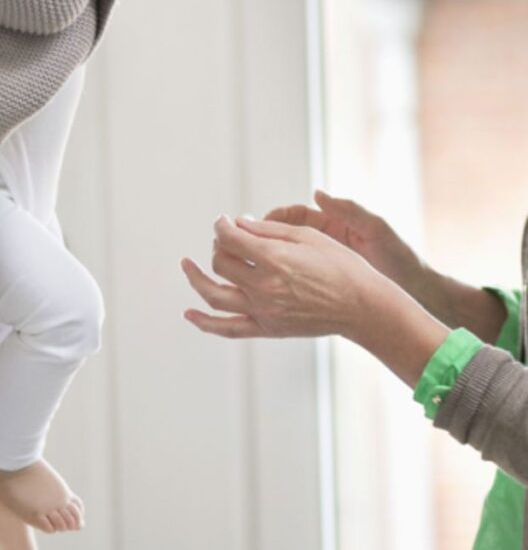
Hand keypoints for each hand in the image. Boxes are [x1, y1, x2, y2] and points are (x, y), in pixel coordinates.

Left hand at [181, 214, 380, 340]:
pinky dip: (205, 323)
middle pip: (221, 263)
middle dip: (218, 246)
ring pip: (215, 296)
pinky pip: (228, 328)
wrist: (363, 307)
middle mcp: (264, 288)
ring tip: (186, 264)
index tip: (223, 221)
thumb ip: (267, 231)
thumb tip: (238, 224)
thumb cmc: (341, 265)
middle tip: (226, 239)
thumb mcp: (307, 236)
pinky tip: (188, 314)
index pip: (230, 239)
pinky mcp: (268, 329)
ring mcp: (264, 312)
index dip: (221, 225)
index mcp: (274, 260)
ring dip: (196, 278)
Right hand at [263, 191, 426, 299]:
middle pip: (284, 236)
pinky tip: (268, 288)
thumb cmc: (400, 257)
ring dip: (268, 260)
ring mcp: (323, 262)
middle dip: (262, 238)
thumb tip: (318, 194)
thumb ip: (349, 210)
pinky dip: (281, 280)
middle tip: (242, 244)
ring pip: (286, 259)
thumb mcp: (377, 229)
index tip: (256, 223)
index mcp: (333, 223)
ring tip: (248, 266)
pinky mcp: (325, 281)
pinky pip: (297, 278)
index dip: (274, 217)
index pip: (295, 215)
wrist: (417, 290)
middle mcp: (324, 241)